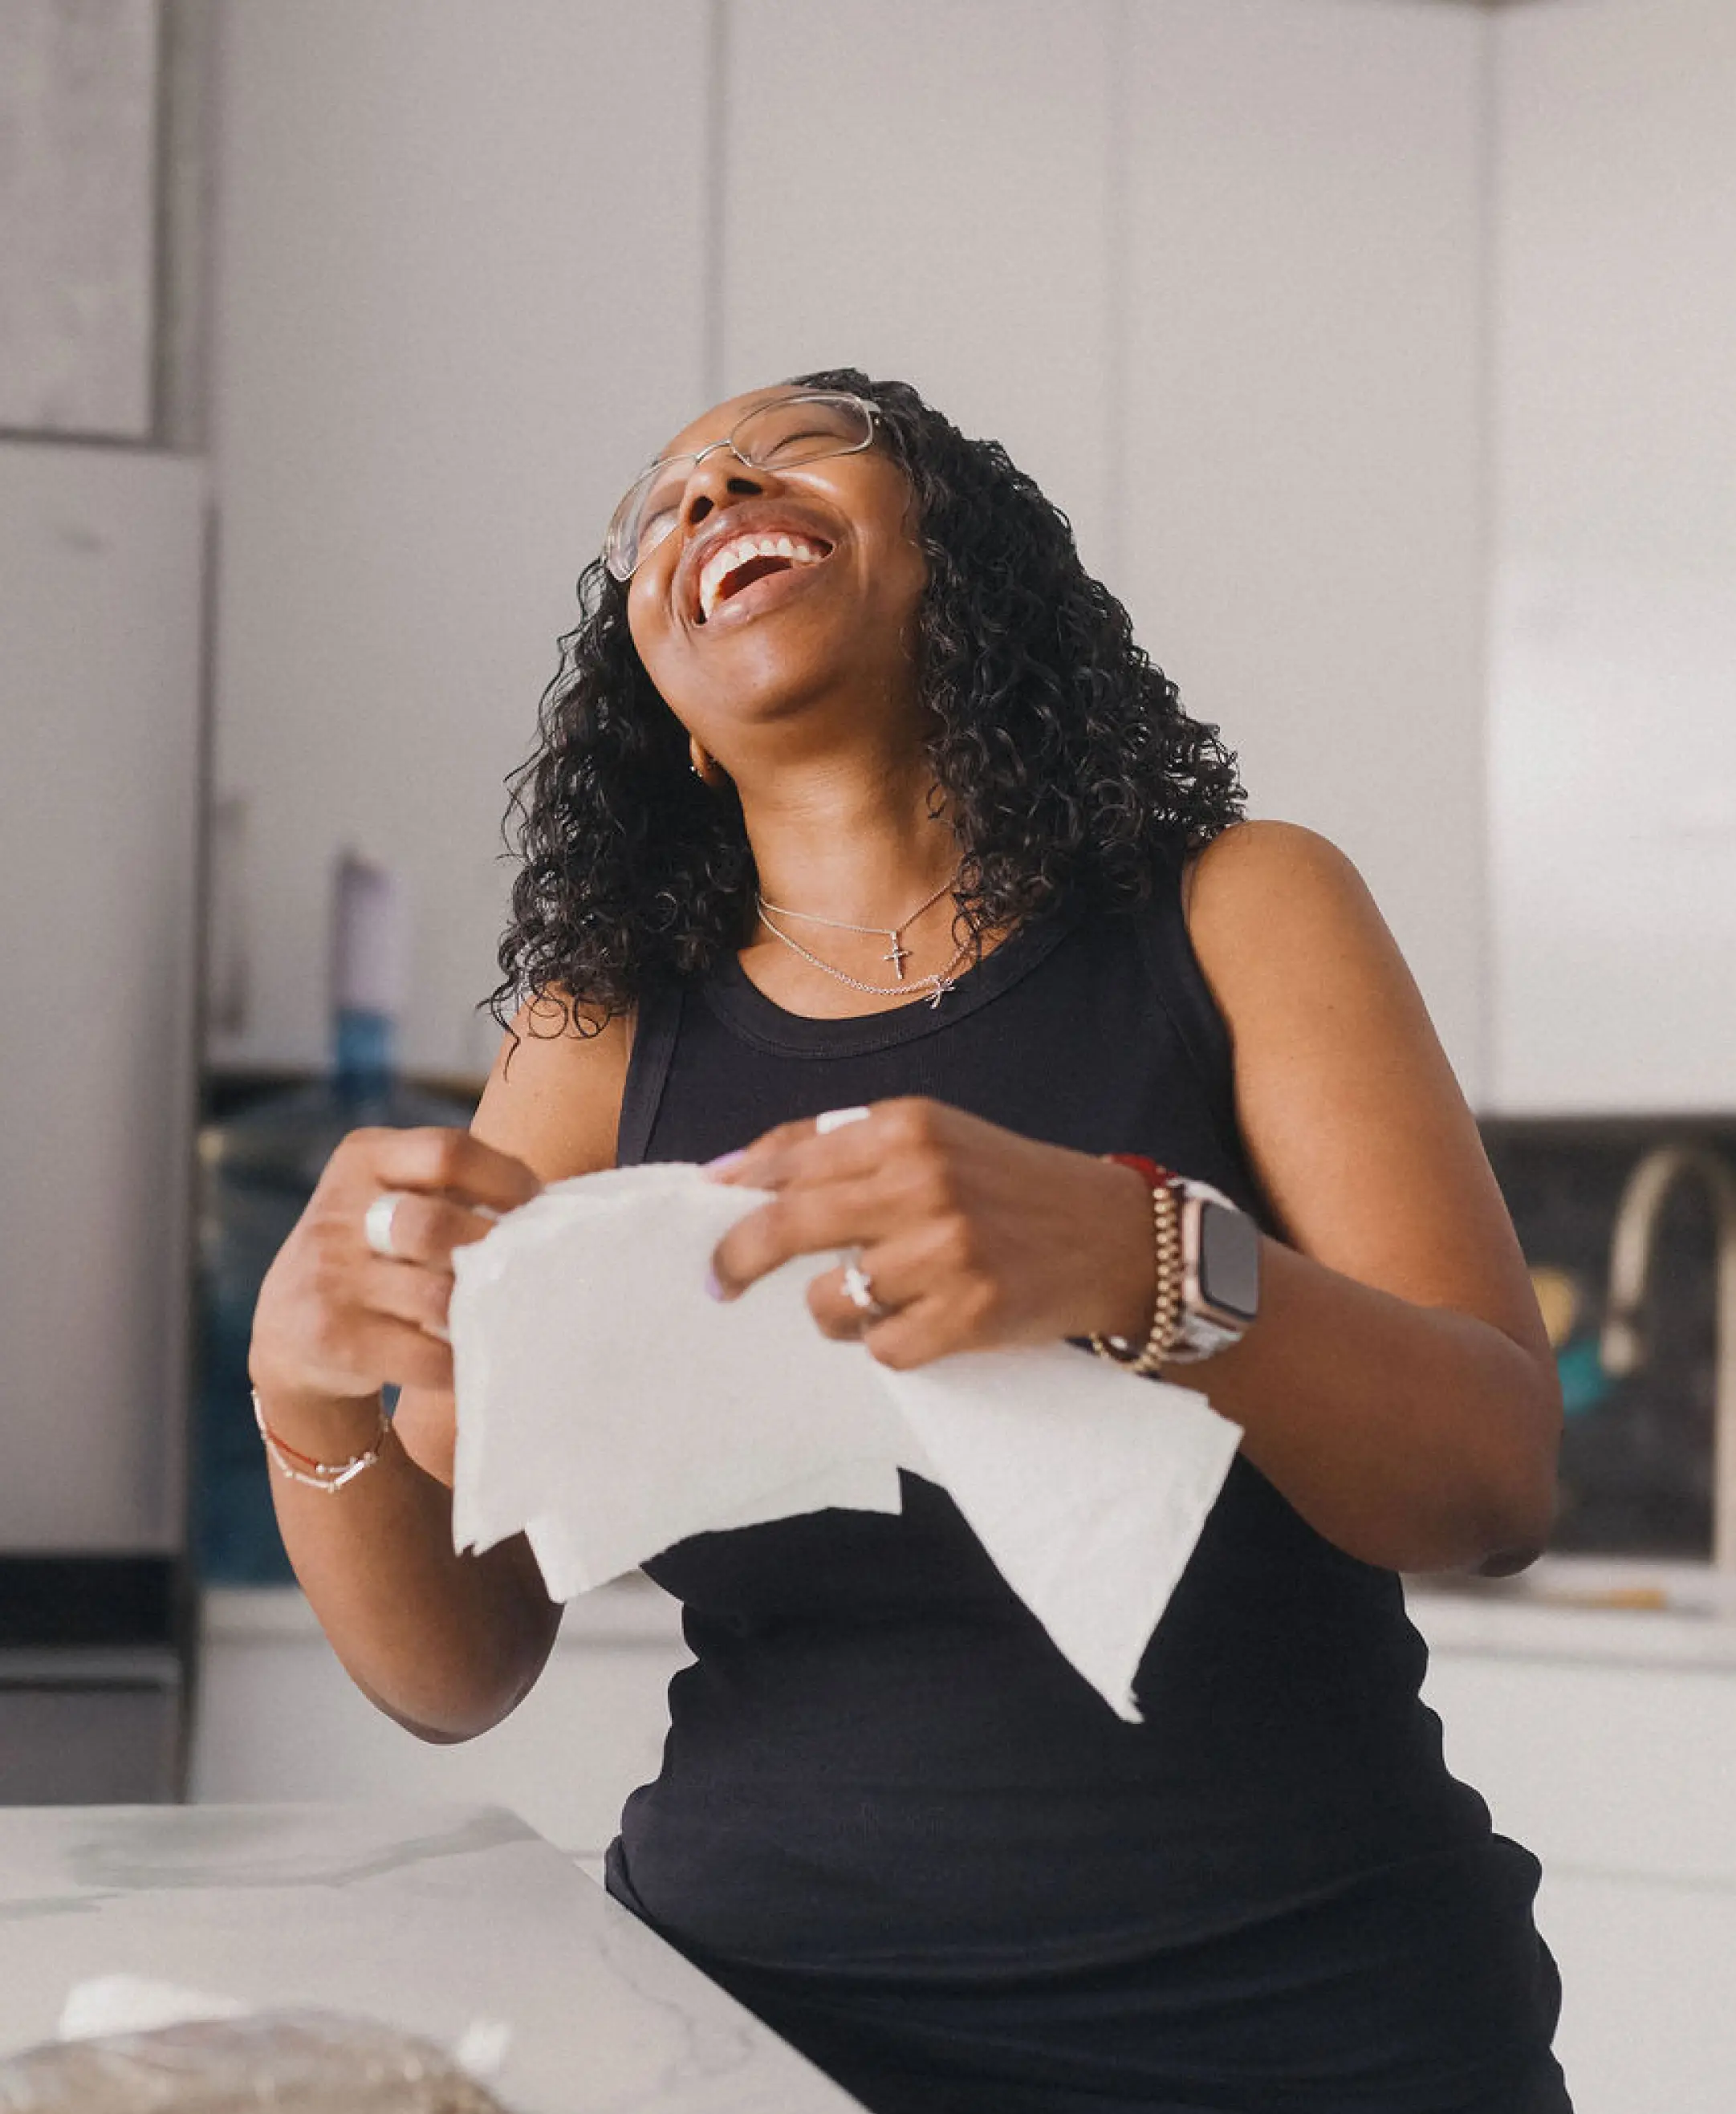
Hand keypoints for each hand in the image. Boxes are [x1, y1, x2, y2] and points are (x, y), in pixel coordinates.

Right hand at [249, 1127, 541, 1406]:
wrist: (288, 1327)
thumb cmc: (373, 1249)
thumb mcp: (390, 1193)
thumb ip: (452, 1187)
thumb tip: (553, 1206)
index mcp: (362, 1159)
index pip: (447, 1152)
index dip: (505, 1178)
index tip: (536, 1205)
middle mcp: (337, 1212)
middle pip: (435, 1225)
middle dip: (489, 1249)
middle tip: (518, 1267)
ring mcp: (329, 1278)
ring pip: (436, 1298)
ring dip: (480, 1310)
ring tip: (504, 1311)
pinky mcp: (334, 1339)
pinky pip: (424, 1357)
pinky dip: (461, 1361)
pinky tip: (474, 1354)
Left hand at [705, 1098, 1154, 1369]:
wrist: (1115, 1235)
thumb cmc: (1010, 1186)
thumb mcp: (936, 1137)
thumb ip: (842, 1148)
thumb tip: (729, 1174)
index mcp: (907, 1126)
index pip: (790, 1159)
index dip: (739, 1191)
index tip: (711, 1213)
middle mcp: (922, 1180)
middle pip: (788, 1227)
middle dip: (738, 1260)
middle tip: (720, 1282)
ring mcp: (946, 1250)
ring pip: (830, 1301)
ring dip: (834, 1311)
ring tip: (875, 1300)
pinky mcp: (970, 1312)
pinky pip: (881, 1348)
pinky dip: (886, 1344)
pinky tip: (922, 1321)